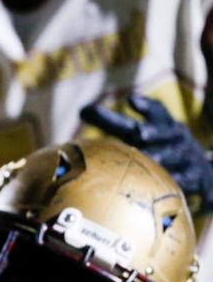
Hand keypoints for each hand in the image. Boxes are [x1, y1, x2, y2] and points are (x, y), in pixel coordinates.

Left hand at [80, 94, 212, 212]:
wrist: (200, 172)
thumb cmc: (158, 147)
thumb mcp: (139, 134)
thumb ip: (113, 123)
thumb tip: (82, 109)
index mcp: (162, 124)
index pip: (157, 111)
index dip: (145, 105)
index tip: (131, 100)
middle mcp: (177, 137)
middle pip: (166, 132)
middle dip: (155, 132)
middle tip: (140, 134)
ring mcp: (187, 156)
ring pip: (177, 155)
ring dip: (164, 157)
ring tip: (153, 160)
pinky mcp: (195, 176)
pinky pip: (188, 178)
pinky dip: (179, 179)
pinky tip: (171, 181)